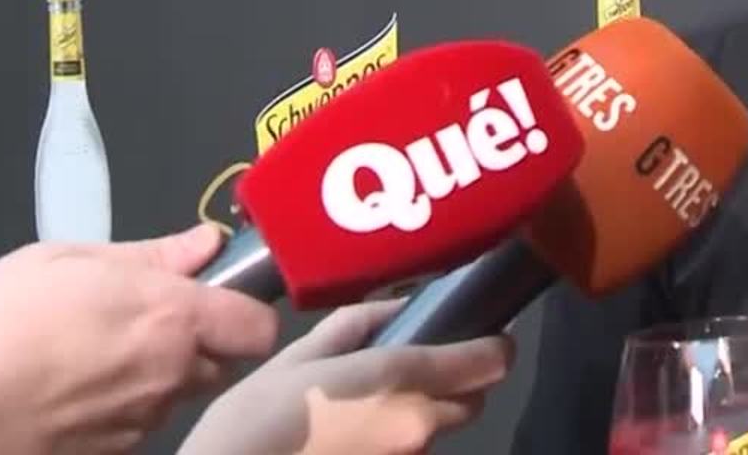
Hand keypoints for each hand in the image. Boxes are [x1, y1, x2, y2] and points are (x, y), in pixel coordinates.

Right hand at [0, 224, 279, 454]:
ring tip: (96, 353)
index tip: (217, 292)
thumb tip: (204, 245)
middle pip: (226, 362)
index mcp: (171, 317)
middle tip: (152, 320)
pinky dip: (124, 405)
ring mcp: (143, 421)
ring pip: (181, 394)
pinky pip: (140, 423)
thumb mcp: (58, 262)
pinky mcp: (115, 454)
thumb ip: (146, 255)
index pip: (258, 326)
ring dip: (162, 374)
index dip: (246, 309)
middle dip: (205, 341)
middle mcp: (170, 374)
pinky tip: (75, 389)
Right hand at [179, 298, 514, 454]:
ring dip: (426, 413)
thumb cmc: (252, 423)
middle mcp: (418, 426)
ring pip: (441, 430)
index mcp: (398, 380)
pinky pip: (411, 452)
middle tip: (424, 364)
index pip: (490, 361)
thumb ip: (356, 326)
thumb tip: (399, 307)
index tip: (485, 332)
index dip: (495, 345)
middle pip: (474, 400)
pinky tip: (356, 432)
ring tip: (375, 400)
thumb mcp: (295, 358)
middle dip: (461, 380)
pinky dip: (398, 439)